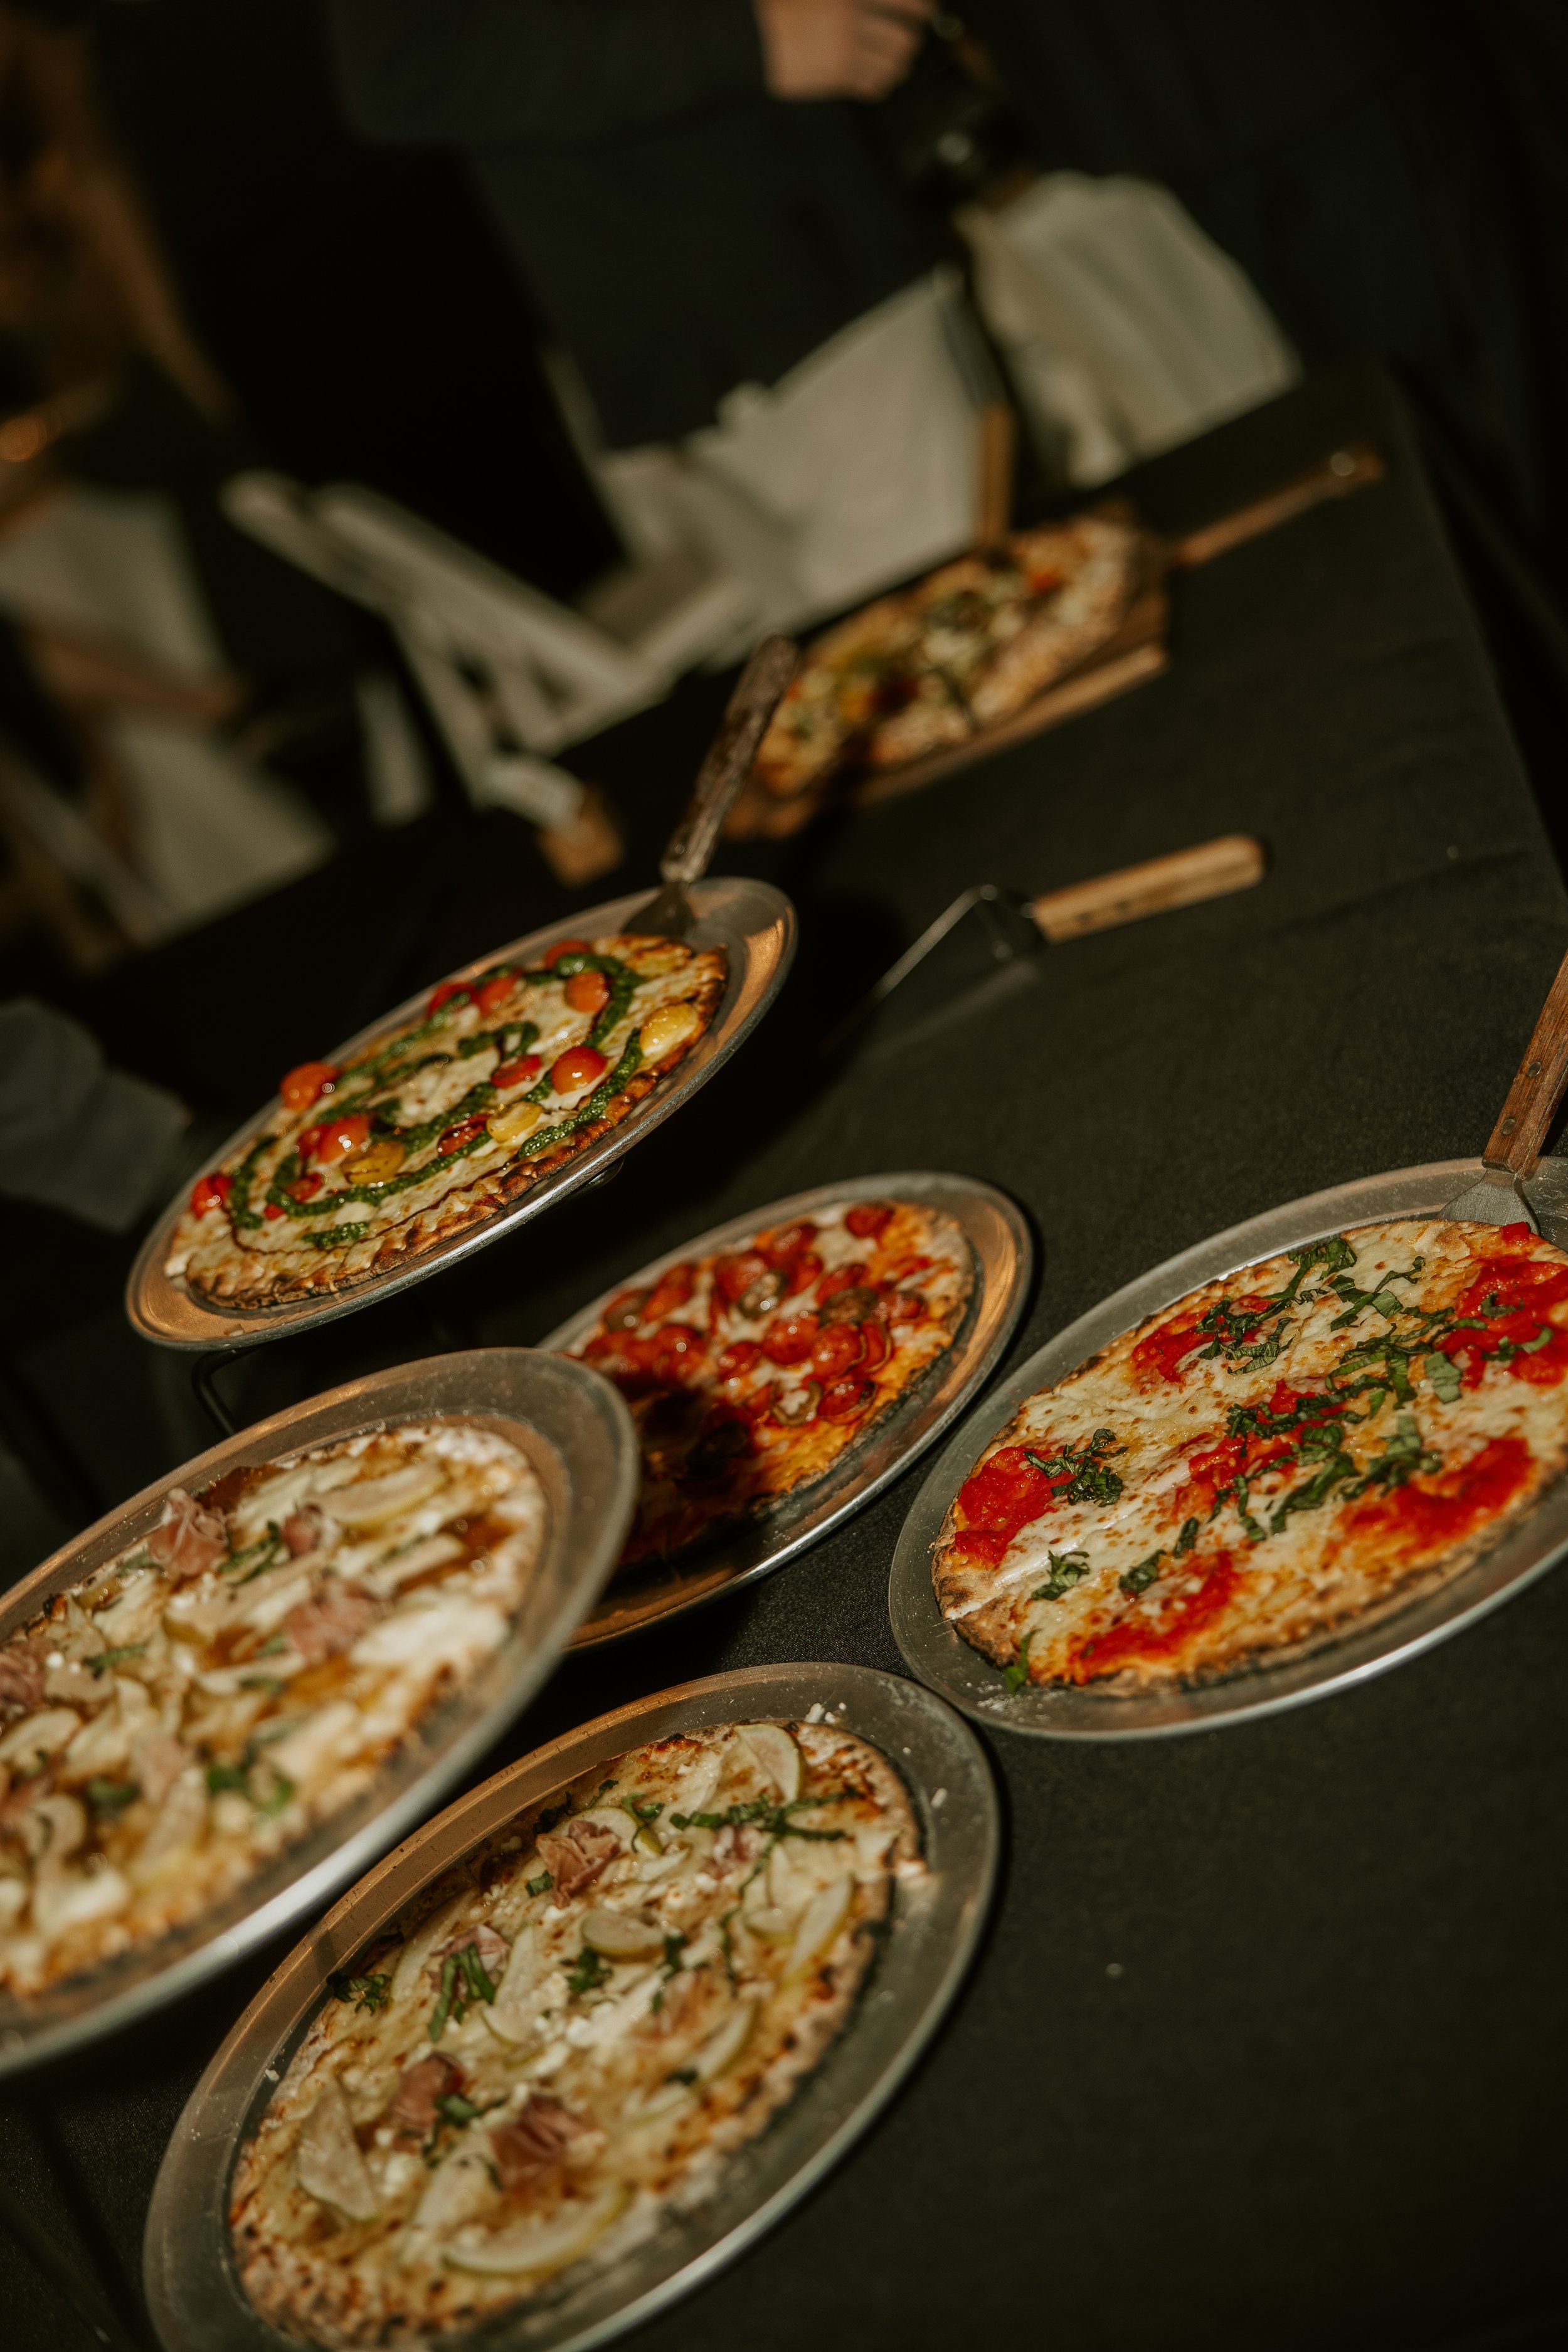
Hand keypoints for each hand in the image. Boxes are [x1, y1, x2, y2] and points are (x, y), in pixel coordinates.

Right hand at [755, 0, 931, 100]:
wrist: (753, 38)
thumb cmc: (780, 9)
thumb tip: (873, 5)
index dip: (923, 5)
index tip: (925, 8)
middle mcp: (854, 20)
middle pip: (906, 33)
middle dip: (914, 35)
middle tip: (911, 34)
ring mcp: (846, 51)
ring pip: (894, 63)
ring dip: (899, 61)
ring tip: (893, 58)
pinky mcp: (837, 78)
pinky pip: (874, 86)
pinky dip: (881, 83)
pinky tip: (875, 77)